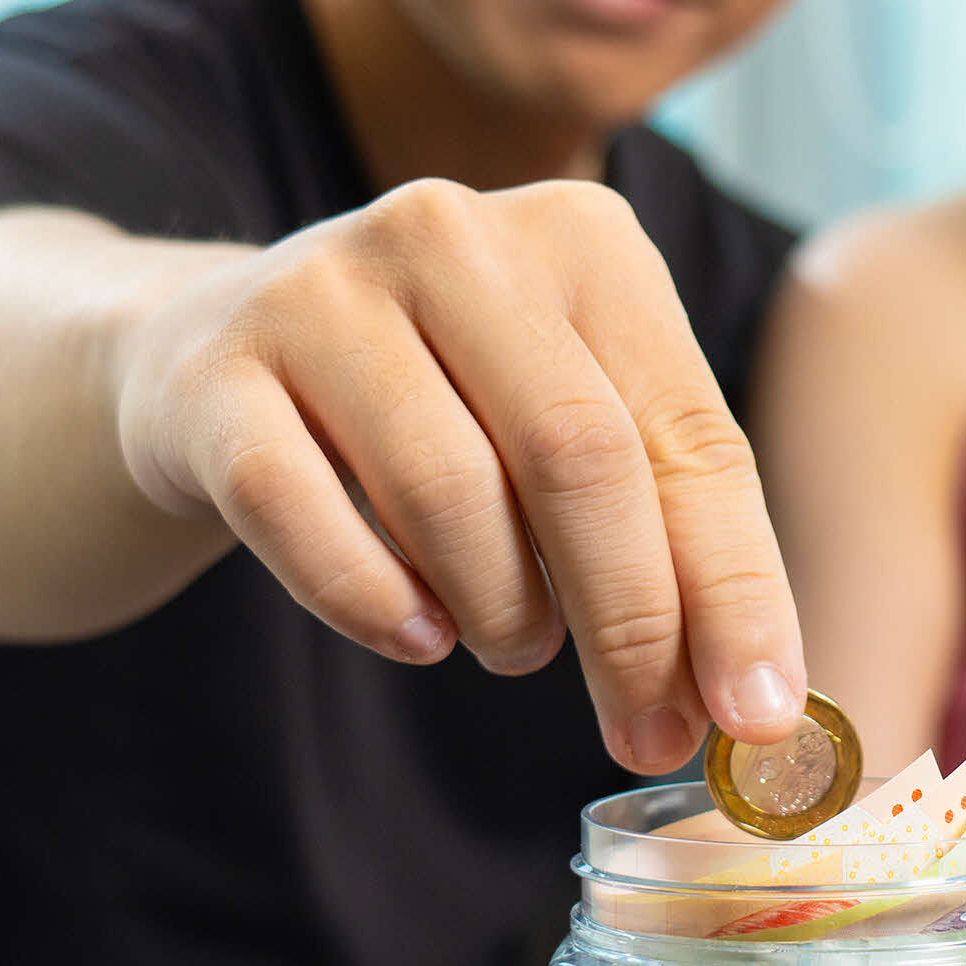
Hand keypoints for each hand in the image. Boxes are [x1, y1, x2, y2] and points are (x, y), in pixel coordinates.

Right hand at [112, 176, 804, 774]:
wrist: (210, 364)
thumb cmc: (438, 410)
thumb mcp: (565, 430)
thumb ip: (665, 536)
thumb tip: (755, 700)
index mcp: (582, 237)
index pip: (690, 435)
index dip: (734, 589)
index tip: (755, 714)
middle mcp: (454, 235)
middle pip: (578, 459)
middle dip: (630, 624)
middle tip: (644, 730)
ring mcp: (320, 290)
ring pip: (447, 492)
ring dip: (501, 611)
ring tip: (508, 643)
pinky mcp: (213, 374)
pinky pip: (302, 514)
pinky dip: (373, 602)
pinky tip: (414, 634)